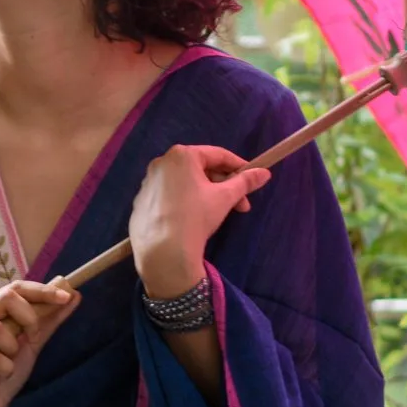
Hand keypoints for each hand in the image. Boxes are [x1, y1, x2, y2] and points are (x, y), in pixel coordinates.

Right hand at [0, 276, 81, 406]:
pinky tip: (0, 374)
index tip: (67, 296)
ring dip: (13, 347)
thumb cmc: (2, 373)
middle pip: (5, 297)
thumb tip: (73, 295)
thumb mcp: (31, 345)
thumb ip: (48, 321)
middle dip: (30, 317)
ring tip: (9, 360)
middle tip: (32, 336)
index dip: (42, 290)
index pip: (14, 288)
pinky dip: (5, 367)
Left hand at [128, 144, 271, 280]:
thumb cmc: (196, 216)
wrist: (162, 252)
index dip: (238, 166)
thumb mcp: (225, 198)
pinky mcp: (141, 202)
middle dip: (223, 185)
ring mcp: (148, 183)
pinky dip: (184, 203)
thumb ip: (245, 182)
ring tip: (218, 214)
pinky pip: (169, 196)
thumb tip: (265, 173)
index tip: (252, 178)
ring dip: (205, 194)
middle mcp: (161, 163)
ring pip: (184, 183)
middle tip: (240, 204)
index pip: (217, 154)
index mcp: (181, 155)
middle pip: (200, 169)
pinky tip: (192, 220)